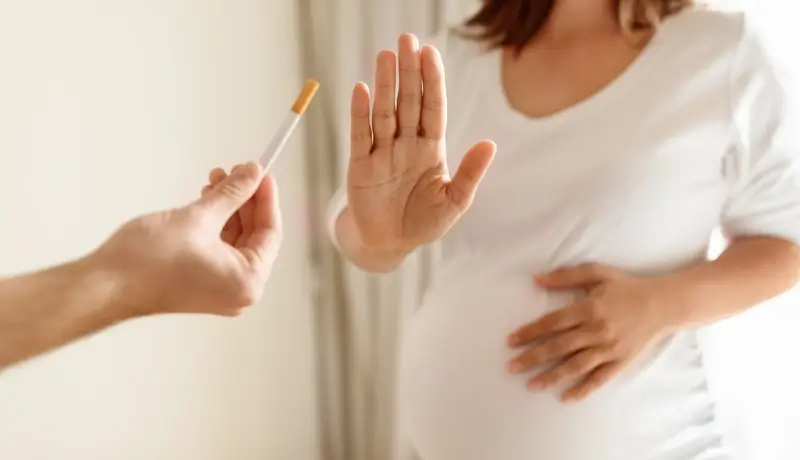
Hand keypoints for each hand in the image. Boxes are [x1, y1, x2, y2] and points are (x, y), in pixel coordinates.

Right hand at [93, 162, 281, 316]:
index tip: (261, 172)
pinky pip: (219, 249)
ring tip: (217, 179)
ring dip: (228, 208)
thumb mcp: (199, 216)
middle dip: (245, 200)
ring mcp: (219, 290)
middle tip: (239, 171)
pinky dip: (216, 224)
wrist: (104, 285)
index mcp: (248, 281)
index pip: (271, 232)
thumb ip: (232, 193)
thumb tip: (252, 174)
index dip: (266, 197)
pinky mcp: (201, 284)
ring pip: (235, 240)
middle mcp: (239, 291)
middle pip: (255, 236)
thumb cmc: (148, 261)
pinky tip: (207, 199)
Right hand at [347, 33, 495, 253]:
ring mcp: (383, 151)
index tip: (430, 53)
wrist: (390, 244)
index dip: (433, 81)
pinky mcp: (361, 165)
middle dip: (408, 71)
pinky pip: (361, 135)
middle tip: (407, 40)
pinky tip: (361, 90)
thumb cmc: (424, 221)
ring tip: (385, 56)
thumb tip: (490, 144)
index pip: (433, 108)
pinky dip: (360, 113)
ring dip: (384, 84)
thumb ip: (470, 173)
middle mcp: (406, 143)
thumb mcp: (454, 201)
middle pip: (408, 101)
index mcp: (431, 148)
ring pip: (384, 112)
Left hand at [506, 263, 676, 401]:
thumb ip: (566, 276)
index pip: (552, 323)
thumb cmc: (626, 287)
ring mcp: (609, 349)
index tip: (511, 341)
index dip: (530, 332)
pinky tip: (565, 397)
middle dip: (532, 358)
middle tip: (511, 367)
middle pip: (558, 346)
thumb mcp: (597, 273)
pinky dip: (582, 389)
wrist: (663, 305)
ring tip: (531, 385)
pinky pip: (599, 379)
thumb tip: (537, 279)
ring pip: (575, 366)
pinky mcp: (621, 362)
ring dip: (551, 376)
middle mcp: (597, 330)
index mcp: (589, 308)